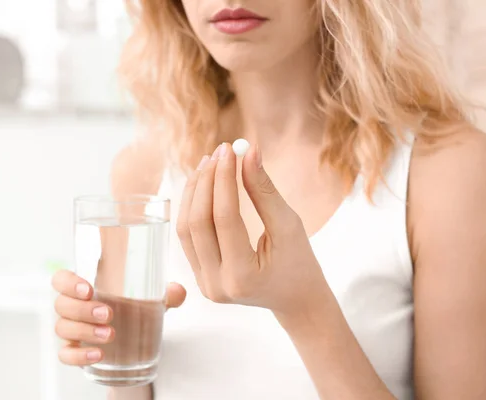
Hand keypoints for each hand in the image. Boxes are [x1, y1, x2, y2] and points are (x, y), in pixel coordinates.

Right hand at [52, 270, 185, 364]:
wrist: (131, 337)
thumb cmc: (132, 307)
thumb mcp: (149, 298)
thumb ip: (165, 293)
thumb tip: (178, 291)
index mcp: (84, 288)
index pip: (61, 279)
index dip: (68, 283)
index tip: (88, 289)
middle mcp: (72, 307)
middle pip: (61, 304)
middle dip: (83, 309)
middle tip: (108, 314)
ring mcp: (70, 330)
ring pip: (63, 329)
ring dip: (85, 331)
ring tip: (111, 334)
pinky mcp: (73, 351)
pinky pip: (65, 355)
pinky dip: (79, 356)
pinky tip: (98, 355)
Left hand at [176, 142, 324, 315]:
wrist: (296, 299)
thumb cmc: (299, 263)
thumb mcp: (288, 225)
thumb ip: (264, 190)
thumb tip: (249, 151)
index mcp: (243, 277)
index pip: (225, 218)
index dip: (223, 179)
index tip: (229, 150)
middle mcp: (216, 285)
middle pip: (197, 223)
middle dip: (206, 182)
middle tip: (218, 152)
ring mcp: (204, 284)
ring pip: (186, 229)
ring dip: (194, 192)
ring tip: (208, 163)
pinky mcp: (199, 277)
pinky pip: (188, 237)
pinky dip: (192, 207)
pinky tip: (203, 185)